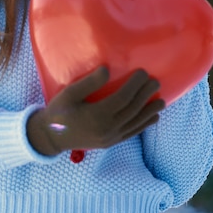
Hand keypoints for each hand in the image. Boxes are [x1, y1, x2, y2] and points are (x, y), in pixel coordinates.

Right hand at [27, 67, 164, 155]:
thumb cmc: (59, 110)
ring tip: (161, 100)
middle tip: (156, 82)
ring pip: (135, 123)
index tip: (143, 72)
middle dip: (145, 95)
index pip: (122, 98)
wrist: (51, 137)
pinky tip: (153, 118)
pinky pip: (131, 133)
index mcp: (96, 115)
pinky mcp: (110, 142)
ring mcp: (110, 137)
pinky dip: (144, 125)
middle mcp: (107, 128)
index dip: (135, 85)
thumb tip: (106, 69)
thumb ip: (88, 82)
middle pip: (132, 109)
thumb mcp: (69, 93)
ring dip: (149, 111)